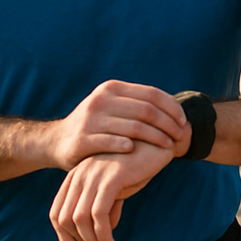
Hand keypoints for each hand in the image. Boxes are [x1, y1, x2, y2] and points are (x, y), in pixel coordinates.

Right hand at [48, 80, 190, 170]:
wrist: (57, 142)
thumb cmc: (96, 125)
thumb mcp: (113, 107)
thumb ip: (137, 103)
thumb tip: (175, 105)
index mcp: (112, 88)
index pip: (152, 94)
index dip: (172, 108)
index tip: (183, 121)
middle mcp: (101, 100)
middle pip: (147, 111)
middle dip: (169, 124)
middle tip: (180, 136)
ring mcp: (90, 119)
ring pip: (135, 127)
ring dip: (157, 138)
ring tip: (169, 147)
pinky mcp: (82, 139)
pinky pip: (112, 142)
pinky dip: (130, 147)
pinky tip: (141, 152)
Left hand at [48, 140, 178, 240]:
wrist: (158, 141)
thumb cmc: (139, 163)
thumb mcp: (118, 185)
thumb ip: (107, 204)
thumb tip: (105, 228)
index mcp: (76, 176)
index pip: (58, 213)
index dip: (64, 239)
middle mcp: (79, 175)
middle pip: (65, 219)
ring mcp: (93, 175)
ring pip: (80, 220)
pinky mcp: (110, 178)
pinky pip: (98, 215)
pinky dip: (102, 234)